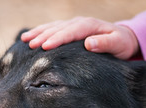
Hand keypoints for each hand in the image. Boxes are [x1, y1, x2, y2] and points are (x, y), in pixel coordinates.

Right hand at [21, 17, 139, 59]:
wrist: (121, 38)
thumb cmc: (120, 44)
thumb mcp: (118, 44)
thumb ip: (105, 43)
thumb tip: (89, 43)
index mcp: (89, 26)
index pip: (70, 32)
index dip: (58, 39)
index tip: (46, 47)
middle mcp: (78, 22)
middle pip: (58, 28)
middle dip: (43, 36)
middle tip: (30, 45)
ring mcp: (72, 24)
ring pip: (52, 27)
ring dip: (37, 32)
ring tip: (24, 39)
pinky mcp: (68, 29)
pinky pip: (51, 29)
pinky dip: (40, 32)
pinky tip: (28, 37)